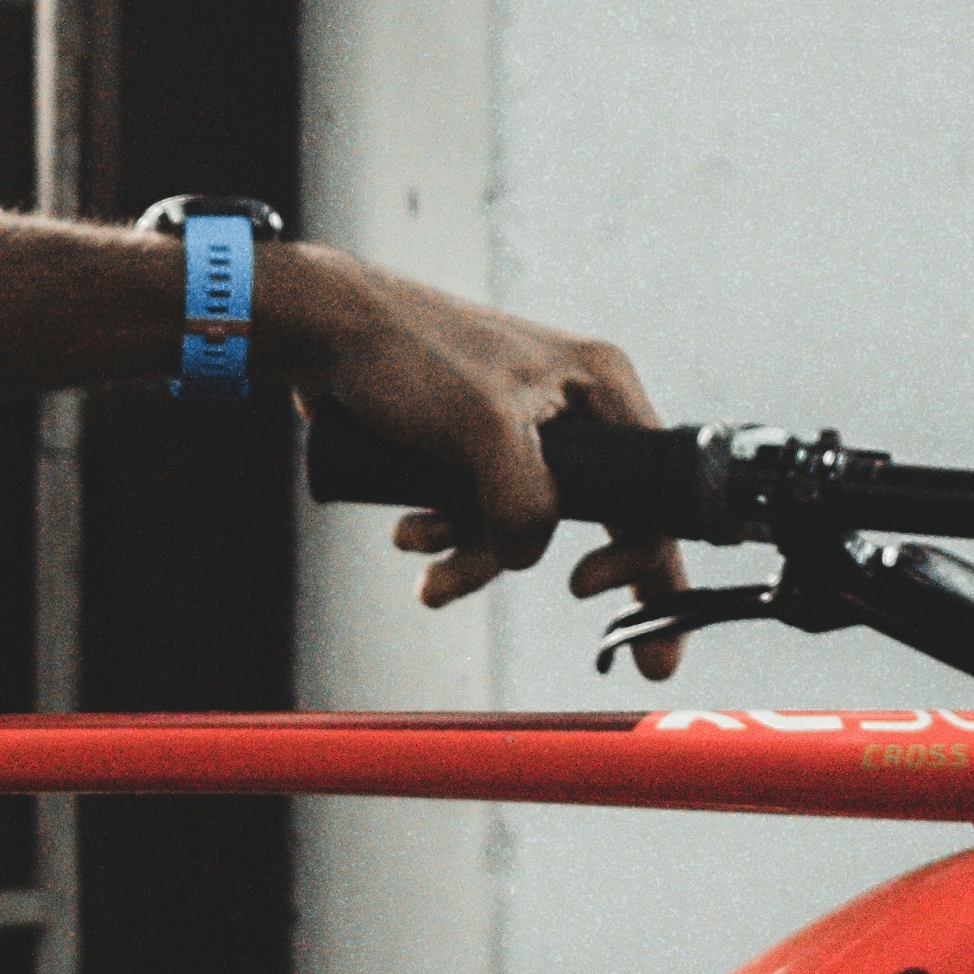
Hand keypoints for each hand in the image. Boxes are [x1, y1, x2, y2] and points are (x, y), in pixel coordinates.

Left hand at [257, 248, 693, 678]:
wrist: (320, 334)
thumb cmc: (407, 354)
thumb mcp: (481, 426)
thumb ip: (522, 500)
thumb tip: (525, 556)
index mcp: (598, 389)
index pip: (653, 486)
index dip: (649, 552)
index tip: (609, 593)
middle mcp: (569, 412)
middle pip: (597, 514)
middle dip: (577, 570)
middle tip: (622, 639)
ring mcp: (519, 434)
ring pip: (520, 525)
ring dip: (473, 555)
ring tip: (424, 556)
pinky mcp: (470, 450)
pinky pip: (475, 515)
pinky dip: (444, 533)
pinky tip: (407, 531)